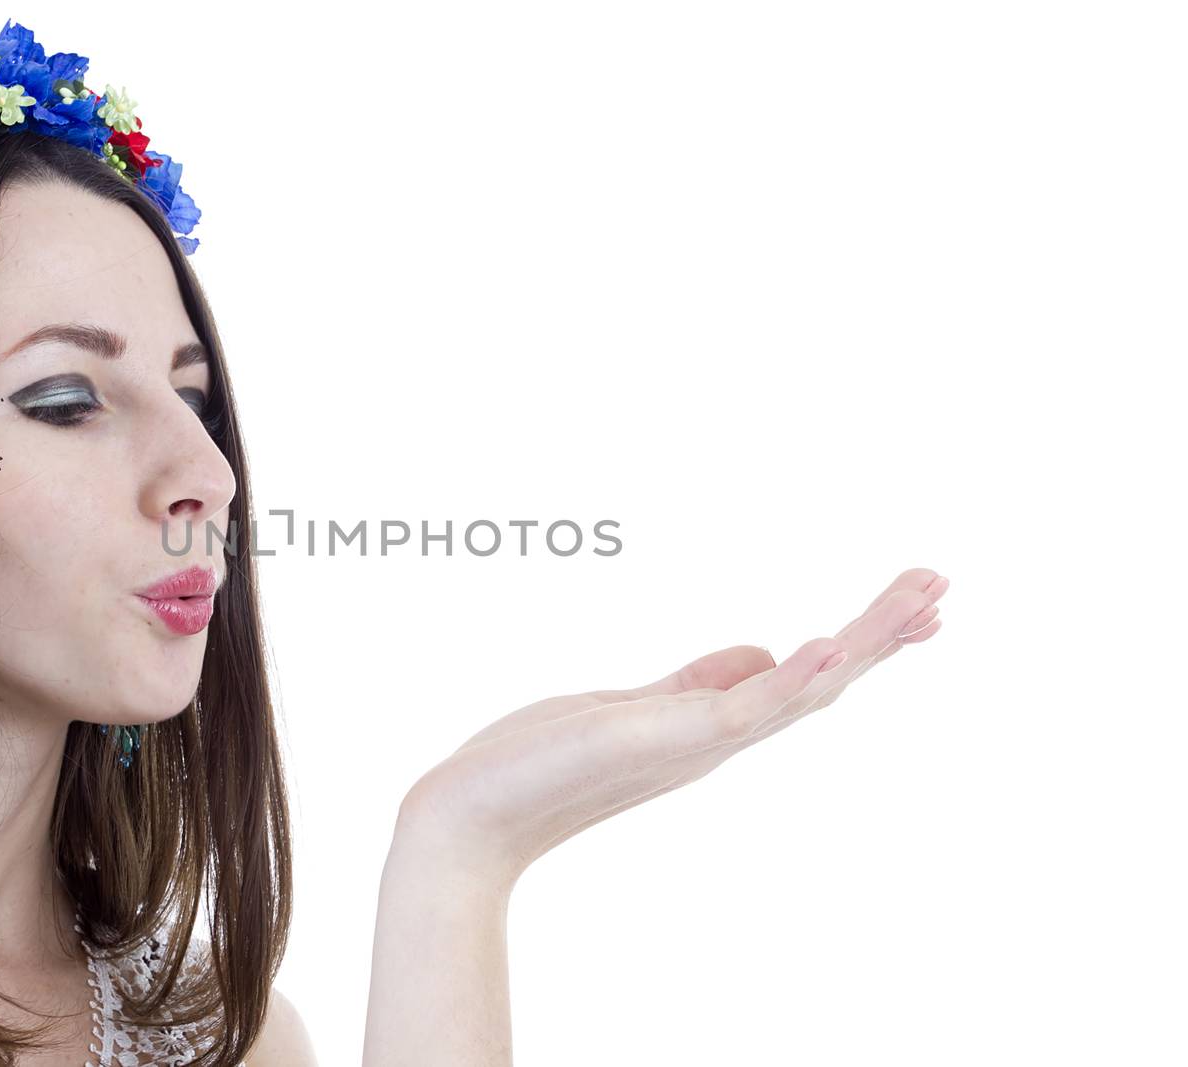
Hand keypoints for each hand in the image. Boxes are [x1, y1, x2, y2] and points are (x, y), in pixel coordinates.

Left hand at [395, 567, 949, 890]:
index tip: (920, 607)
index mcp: (710, 724)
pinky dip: (792, 675)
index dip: (861, 642)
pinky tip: (831, 641)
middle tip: (943, 587)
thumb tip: (760, 652)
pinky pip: (745, 706)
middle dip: (883, 635)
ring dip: (863, 640)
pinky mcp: (668, 739)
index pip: (804, 677)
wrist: (474, 817)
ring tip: (922, 596)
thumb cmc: (542, 764)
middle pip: (822, 682)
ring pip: (802, 688)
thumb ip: (695, 682)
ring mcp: (698, 742)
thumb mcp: (632, 706)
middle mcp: (717, 738)